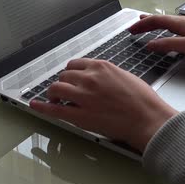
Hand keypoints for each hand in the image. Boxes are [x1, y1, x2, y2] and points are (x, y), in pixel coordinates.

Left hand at [30, 58, 177, 151]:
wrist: (148, 119)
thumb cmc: (143, 101)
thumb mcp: (125, 76)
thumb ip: (107, 74)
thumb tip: (97, 77)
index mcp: (101, 67)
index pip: (75, 64)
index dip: (71, 73)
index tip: (70, 79)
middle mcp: (89, 78)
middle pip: (64, 75)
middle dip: (64, 83)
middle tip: (65, 92)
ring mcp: (83, 96)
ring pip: (56, 88)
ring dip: (54, 93)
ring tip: (55, 99)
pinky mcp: (80, 115)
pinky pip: (54, 109)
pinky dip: (42, 106)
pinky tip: (35, 105)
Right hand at [128, 15, 184, 66]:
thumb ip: (168, 44)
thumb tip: (150, 44)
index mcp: (182, 23)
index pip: (156, 20)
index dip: (142, 25)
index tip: (130, 30)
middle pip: (160, 19)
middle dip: (145, 23)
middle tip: (133, 28)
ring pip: (167, 22)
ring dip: (154, 24)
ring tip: (144, 24)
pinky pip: (174, 27)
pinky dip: (163, 28)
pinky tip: (166, 32)